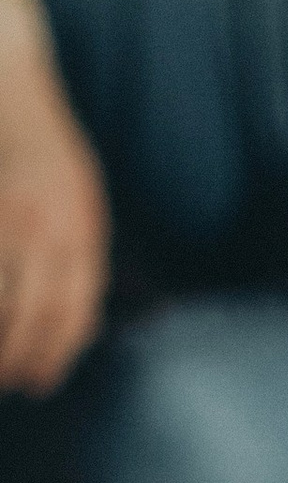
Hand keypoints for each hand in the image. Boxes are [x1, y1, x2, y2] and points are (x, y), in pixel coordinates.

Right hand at [0, 95, 109, 391]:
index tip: (42, 383)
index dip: (57, 355)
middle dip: (18, 358)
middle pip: (33, 312)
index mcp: (81, 232)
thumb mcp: (85, 209)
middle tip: (7, 383)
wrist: (14, 100)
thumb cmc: (53, 163)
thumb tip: (77, 332)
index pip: (74, 310)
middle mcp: (45, 229)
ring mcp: (7, 221)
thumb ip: (83, 264)